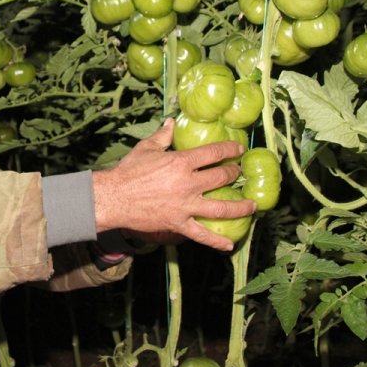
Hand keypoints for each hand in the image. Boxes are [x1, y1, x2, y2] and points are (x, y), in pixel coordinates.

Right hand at [92, 118, 255, 250]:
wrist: (114, 197)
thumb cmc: (128, 171)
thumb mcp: (146, 149)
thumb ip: (162, 136)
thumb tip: (171, 122)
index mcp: (181, 162)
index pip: (214, 153)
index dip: (230, 151)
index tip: (238, 152)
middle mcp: (188, 183)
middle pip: (221, 178)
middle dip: (234, 175)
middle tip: (240, 175)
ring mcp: (186, 205)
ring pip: (221, 208)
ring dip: (240, 207)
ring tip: (252, 206)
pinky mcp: (179, 223)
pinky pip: (202, 234)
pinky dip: (217, 241)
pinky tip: (229, 244)